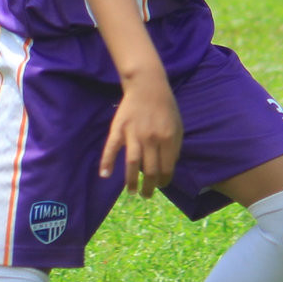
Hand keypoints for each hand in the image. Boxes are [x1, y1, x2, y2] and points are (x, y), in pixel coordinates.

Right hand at [101, 69, 181, 196]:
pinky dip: (107, 161)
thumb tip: (168, 168)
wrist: (148, 86)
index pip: (166, 168)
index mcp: (168, 139)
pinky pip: (112, 148)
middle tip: (146, 195)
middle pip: (150, 170)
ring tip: (132, 192)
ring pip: (132, 164)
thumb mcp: (177, 126)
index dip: (165, 181)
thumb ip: (174, 147)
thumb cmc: (165, 108)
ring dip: (131, 181)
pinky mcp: (119, 129)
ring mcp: (133, 134)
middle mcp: (151, 139)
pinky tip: (105, 174)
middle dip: (149, 187)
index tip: (161, 185)